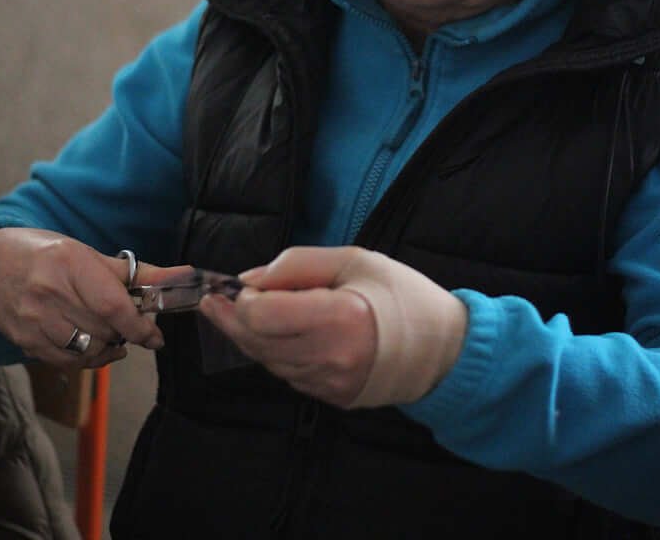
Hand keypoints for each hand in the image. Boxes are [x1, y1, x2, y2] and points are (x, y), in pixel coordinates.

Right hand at [0, 227, 189, 368]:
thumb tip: (178, 277)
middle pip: (104, 331)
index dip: (139, 327)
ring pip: (87, 351)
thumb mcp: (88, 254)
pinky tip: (94, 346)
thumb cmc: (46, 254)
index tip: (154, 336)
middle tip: (132, 324)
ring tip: (113, 335)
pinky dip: (88, 359)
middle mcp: (51, 293)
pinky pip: (67, 362)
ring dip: (109, 348)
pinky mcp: (26, 342)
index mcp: (72, 264)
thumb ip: (133, 272)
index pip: (113, 307)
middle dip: (125, 333)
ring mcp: (35, 320)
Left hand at [200, 246, 467, 407]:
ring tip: (244, 313)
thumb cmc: (402, 294)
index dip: (242, 301)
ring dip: (251, 338)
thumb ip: (299, 264)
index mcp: (339, 318)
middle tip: (215, 300)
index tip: (236, 286)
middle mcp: (331, 358)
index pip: (263, 317)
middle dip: (231, 320)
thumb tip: (249, 279)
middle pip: (257, 343)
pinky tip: (278, 334)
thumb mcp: (354, 260)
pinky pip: (289, 374)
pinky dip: (276, 353)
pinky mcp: (333, 399)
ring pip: (268, 362)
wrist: (444, 348)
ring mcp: (331, 384)